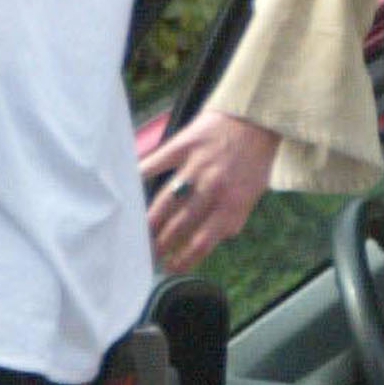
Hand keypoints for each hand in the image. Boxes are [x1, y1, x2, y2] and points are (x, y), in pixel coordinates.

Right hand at [143, 108, 279, 271]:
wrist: (256, 116)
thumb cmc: (254, 157)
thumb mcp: (254, 193)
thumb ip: (234, 218)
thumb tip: (216, 239)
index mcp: (233, 204)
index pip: (202, 242)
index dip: (183, 260)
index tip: (169, 268)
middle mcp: (213, 189)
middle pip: (179, 226)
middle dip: (160, 246)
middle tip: (147, 255)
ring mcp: (196, 166)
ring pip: (165, 202)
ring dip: (149, 223)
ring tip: (137, 235)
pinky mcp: (183, 145)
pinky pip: (154, 164)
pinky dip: (138, 177)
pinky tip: (126, 191)